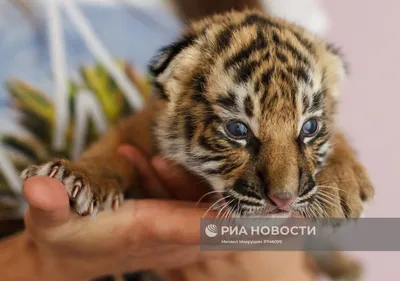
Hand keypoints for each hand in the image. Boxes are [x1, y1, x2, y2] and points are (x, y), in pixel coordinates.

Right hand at [2, 145, 316, 280]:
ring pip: (223, 215)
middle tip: (308, 207)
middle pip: (230, 223)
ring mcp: (178, 229)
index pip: (210, 223)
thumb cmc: (63, 235)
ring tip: (289, 200)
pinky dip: (232, 202)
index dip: (246, 220)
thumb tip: (37, 185)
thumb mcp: (51, 218)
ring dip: (252, 208)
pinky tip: (249, 189)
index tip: (286, 217)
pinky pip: (207, 209)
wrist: (68, 253)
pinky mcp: (174, 222)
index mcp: (156, 228)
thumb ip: (51, 204)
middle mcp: (175, 232)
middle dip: (264, 219)